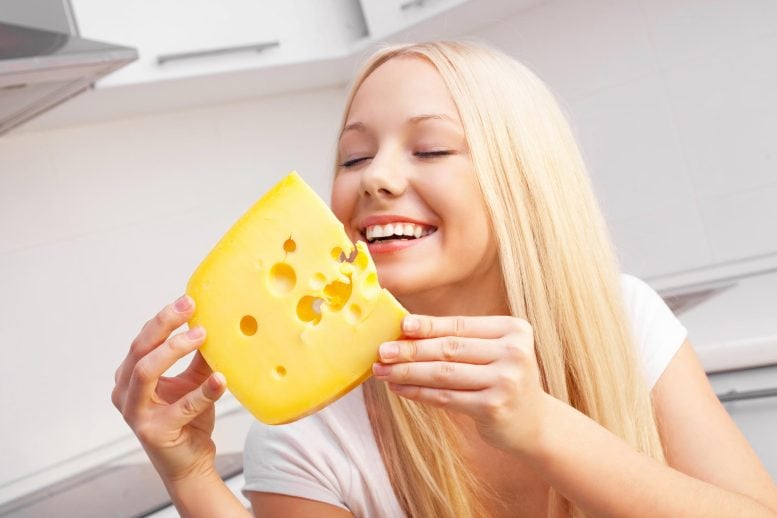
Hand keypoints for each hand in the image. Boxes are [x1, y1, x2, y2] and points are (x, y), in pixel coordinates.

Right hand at [112, 295, 226, 481]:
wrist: (191, 461)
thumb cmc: (189, 418)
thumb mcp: (194, 378)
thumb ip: (198, 354)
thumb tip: (213, 321)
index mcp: (130, 376)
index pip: (143, 339)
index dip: (164, 318)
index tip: (188, 300)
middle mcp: (125, 392)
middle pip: (139, 349)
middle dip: (164, 325)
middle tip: (190, 309)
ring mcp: (136, 413)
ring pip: (146, 371)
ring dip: (174, 349)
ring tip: (202, 336)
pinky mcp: (154, 431)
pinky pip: (181, 406)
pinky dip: (203, 391)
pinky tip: (220, 379)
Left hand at [372, 314, 548, 453]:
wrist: (535, 424)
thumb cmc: (504, 380)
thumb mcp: (494, 353)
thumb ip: (461, 340)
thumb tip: (407, 332)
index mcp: (514, 330)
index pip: (461, 326)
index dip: (428, 325)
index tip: (400, 325)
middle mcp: (513, 353)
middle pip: (450, 349)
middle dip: (411, 350)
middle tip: (382, 351)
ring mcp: (506, 381)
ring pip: (443, 373)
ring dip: (408, 372)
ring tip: (383, 371)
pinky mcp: (493, 407)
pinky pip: (446, 397)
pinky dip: (418, 393)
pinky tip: (399, 389)